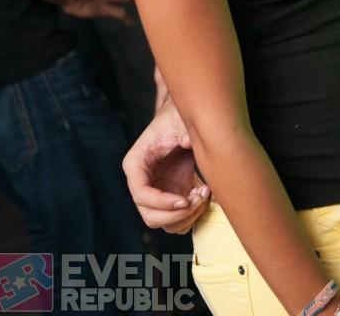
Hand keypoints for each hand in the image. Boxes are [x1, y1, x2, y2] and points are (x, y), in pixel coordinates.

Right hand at [122, 96, 209, 232]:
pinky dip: (192, 215)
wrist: (183, 120)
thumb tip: (187, 142)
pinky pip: (178, 219)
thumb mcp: (179, 119)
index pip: (140, 194)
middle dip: (177, 214)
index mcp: (136, 163)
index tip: (185, 200)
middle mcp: (142, 182)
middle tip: (199, 198)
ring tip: (203, 194)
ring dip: (187, 217)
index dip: (161, 202)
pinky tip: (204, 193)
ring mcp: (157, 192)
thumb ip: (183, 130)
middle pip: (150, 216)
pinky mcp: (171, 196)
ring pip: (165, 223)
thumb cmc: (176, 117)